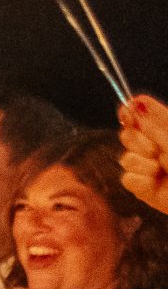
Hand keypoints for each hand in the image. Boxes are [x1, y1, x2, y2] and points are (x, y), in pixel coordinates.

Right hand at [121, 95, 167, 213]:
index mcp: (166, 132)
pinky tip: (155, 183)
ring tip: (160, 169)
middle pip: (127, 135)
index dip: (131, 111)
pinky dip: (141, 181)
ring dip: (142, 164)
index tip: (127, 110)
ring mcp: (147, 167)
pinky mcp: (141, 186)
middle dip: (136, 142)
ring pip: (126, 158)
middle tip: (154, 150)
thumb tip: (136, 103)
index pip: (143, 116)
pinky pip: (127, 178)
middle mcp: (155, 147)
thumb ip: (155, 126)